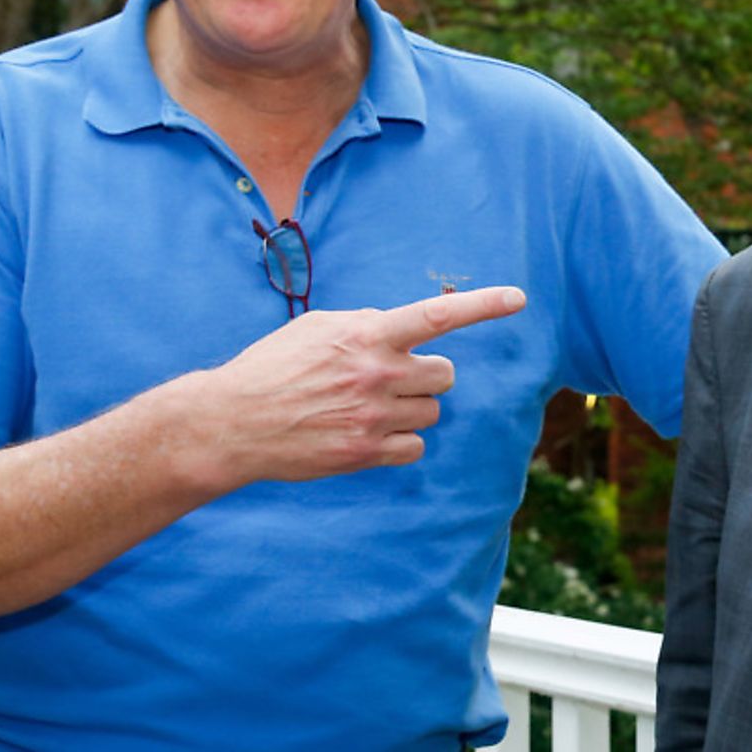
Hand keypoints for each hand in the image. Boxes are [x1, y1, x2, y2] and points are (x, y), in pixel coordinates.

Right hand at [188, 286, 527, 487]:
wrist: (233, 422)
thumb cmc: (273, 367)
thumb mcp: (316, 327)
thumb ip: (364, 324)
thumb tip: (401, 328)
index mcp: (366, 334)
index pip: (437, 315)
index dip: (482, 305)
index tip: (519, 298)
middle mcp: (377, 373)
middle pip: (444, 375)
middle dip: (425, 376)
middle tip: (389, 379)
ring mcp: (373, 415)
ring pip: (432, 412)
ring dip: (411, 409)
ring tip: (368, 407)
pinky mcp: (366, 452)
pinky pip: (416, 446)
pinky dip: (400, 441)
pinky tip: (367, 434)